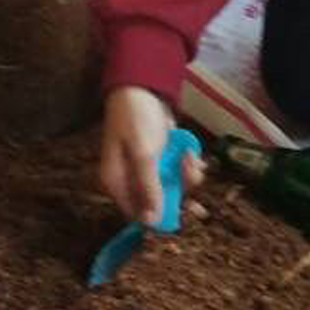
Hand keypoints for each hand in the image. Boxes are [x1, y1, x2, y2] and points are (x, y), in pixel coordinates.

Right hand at [100, 85, 205, 224]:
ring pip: (173, 186)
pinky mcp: (162, 159)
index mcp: (117, 184)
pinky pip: (178, 171)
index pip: (137, 214)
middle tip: (193, 181)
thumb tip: (152, 222)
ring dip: (187, 175)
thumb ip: (149, 187)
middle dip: (180, 191)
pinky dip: (188, 164)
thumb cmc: (136, 119)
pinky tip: (190, 152)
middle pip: (159, 203)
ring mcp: (148, 170)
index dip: (160, 217)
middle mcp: (131, 181)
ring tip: (188, 156)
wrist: (143, 87)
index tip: (183, 211)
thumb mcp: (144, 154)